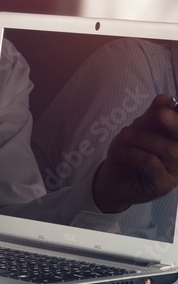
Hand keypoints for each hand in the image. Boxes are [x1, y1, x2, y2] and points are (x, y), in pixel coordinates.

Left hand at [92, 94, 177, 212]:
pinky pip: (153, 164)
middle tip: (162, 114)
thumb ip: (152, 116)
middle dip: (175, 124)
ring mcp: (175, 172)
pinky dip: (135, 153)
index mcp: (177, 140)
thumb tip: (165, 98)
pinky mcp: (163, 185)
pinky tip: (123, 152)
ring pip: (170, 150)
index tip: (168, 104)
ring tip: (125, 135)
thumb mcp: (139, 129)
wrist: (112, 177)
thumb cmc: (129, 151)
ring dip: (144, 139)